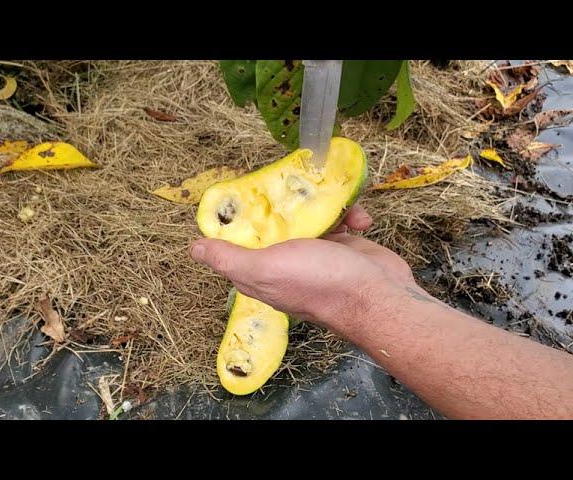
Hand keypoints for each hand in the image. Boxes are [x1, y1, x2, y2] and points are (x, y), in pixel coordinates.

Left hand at [189, 204, 416, 334]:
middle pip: (276, 225)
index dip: (239, 222)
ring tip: (333, 200)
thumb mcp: (266, 269)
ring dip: (323, 207)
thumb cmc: (320, 282)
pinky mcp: (344, 247)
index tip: (243, 195)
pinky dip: (350, 216)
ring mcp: (317, 254)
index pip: (241, 244)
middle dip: (283, 206)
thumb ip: (231, 259)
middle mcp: (287, 264)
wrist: (378, 295)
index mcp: (263, 272)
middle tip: (289, 185)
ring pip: (310, 219)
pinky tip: (359, 220)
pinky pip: (341, 222)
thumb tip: (194, 250)